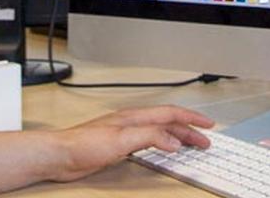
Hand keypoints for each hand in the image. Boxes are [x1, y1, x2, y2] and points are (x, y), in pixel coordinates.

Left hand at [47, 105, 213, 181]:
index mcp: (134, 117)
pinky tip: (163, 150)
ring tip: (191, 144)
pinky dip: (163, 145)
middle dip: (188, 130)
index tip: (208, 125)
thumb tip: (174, 139)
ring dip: (177, 136)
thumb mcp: (121, 139)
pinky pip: (149, 142)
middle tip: (205, 141)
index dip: (191, 118)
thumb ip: (149, 137)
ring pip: (159, 132)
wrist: (62, 155)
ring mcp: (125, 133)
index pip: (170, 113)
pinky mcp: (118, 146)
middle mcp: (131, 122)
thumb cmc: (83, 143)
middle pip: (167, 123)